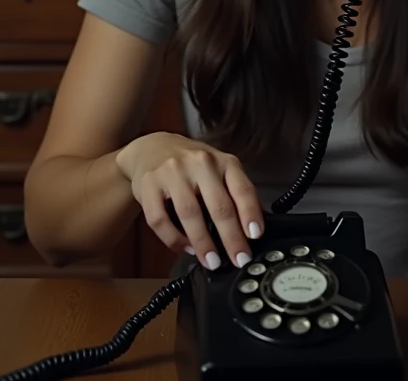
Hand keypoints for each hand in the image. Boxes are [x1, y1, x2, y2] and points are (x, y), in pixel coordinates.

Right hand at [115, 131, 262, 270]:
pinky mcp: (149, 184)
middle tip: (239, 260)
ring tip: (212, 261)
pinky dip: (174, 239)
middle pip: (218, 205)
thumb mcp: (220, 169)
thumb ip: (236, 193)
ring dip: (203, 242)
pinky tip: (185, 248)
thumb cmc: (193, 164)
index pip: (242, 188)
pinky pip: (160, 219)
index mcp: (223, 161)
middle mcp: (200, 163)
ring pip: (190, 213)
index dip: (250, 213)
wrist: (153, 147)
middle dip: (231, 238)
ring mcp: (173, 172)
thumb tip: (258, 225)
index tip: (255, 236)